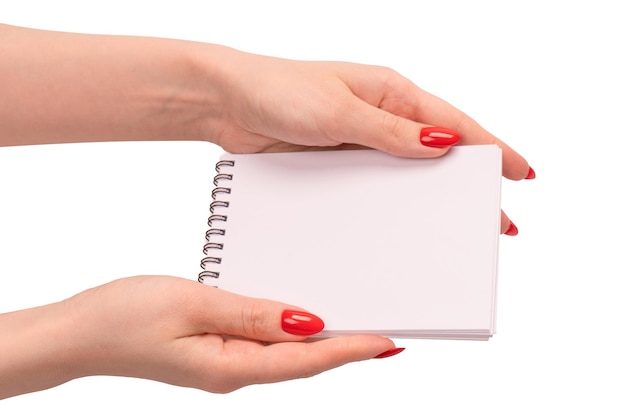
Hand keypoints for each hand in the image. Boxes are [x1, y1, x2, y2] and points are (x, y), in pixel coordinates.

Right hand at [0, 276, 396, 398]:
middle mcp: (234, 370)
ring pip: (286, 354)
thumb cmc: (124, 317)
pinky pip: (264, 344)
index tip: (388, 342)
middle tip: (387, 333)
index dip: (350, 350)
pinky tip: (301, 319)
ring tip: (356, 323)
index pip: (306, 361)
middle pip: (303, 362)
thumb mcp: (192, 303)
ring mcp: (225, 363)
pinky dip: (291, 332)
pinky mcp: (216, 351)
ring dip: (322, 339)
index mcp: (231, 365)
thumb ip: (251, 314)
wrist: (80, 333)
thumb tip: (306, 323)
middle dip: (347, 348)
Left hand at [204, 52, 532, 232]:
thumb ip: (390, 131)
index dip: (491, 148)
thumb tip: (444, 145)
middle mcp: (379, 116)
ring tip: (453, 227)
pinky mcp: (336, 159)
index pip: (453, 124)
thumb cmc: (278, 90)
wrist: (225, 102)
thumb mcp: (338, 112)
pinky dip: (389, 200)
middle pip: (436, 154)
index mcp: (389, 93)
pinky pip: (372, 183)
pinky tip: (398, 221)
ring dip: (428, 195)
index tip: (521, 172)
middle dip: (467, 183)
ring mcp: (358, 140)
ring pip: (405, 172)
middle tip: (497, 218)